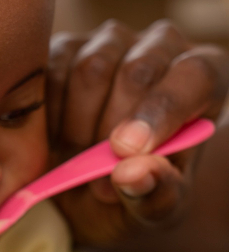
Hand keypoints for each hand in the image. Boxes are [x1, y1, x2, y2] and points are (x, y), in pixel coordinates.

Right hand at [48, 19, 228, 245]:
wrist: (92, 192)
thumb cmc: (139, 192)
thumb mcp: (156, 207)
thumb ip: (156, 192)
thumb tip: (132, 173)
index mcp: (203, 78)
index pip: (195, 76)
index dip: (162, 110)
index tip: (128, 151)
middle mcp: (161, 48)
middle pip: (138, 70)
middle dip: (112, 130)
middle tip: (99, 180)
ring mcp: (110, 43)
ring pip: (90, 68)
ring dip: (78, 127)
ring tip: (79, 164)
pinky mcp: (65, 48)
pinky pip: (51, 72)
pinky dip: (48, 116)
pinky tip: (55, 142)